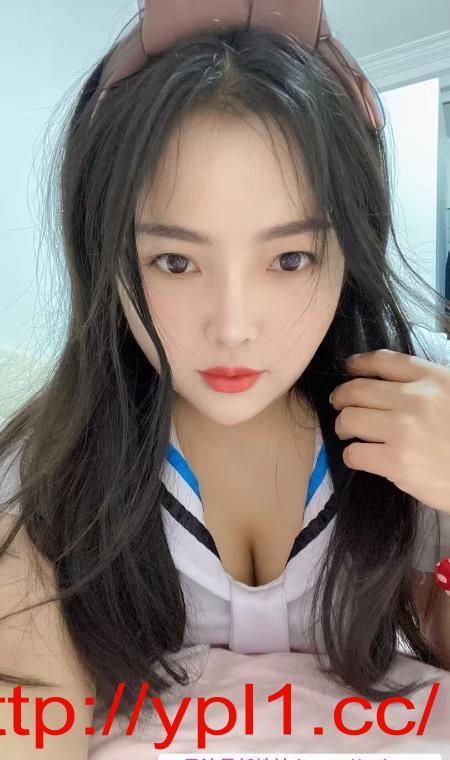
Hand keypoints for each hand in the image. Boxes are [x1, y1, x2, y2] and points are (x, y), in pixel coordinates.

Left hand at [329, 349, 449, 513]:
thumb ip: (428, 386)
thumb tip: (391, 387)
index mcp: (432, 378)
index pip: (383, 361)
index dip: (358, 363)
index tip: (348, 367)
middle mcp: (414, 398)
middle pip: (356, 390)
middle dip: (340, 397)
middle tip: (339, 406)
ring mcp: (403, 430)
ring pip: (349, 419)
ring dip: (343, 427)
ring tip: (348, 433)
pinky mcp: (396, 462)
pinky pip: (355, 453)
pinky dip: (352, 455)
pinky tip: (361, 456)